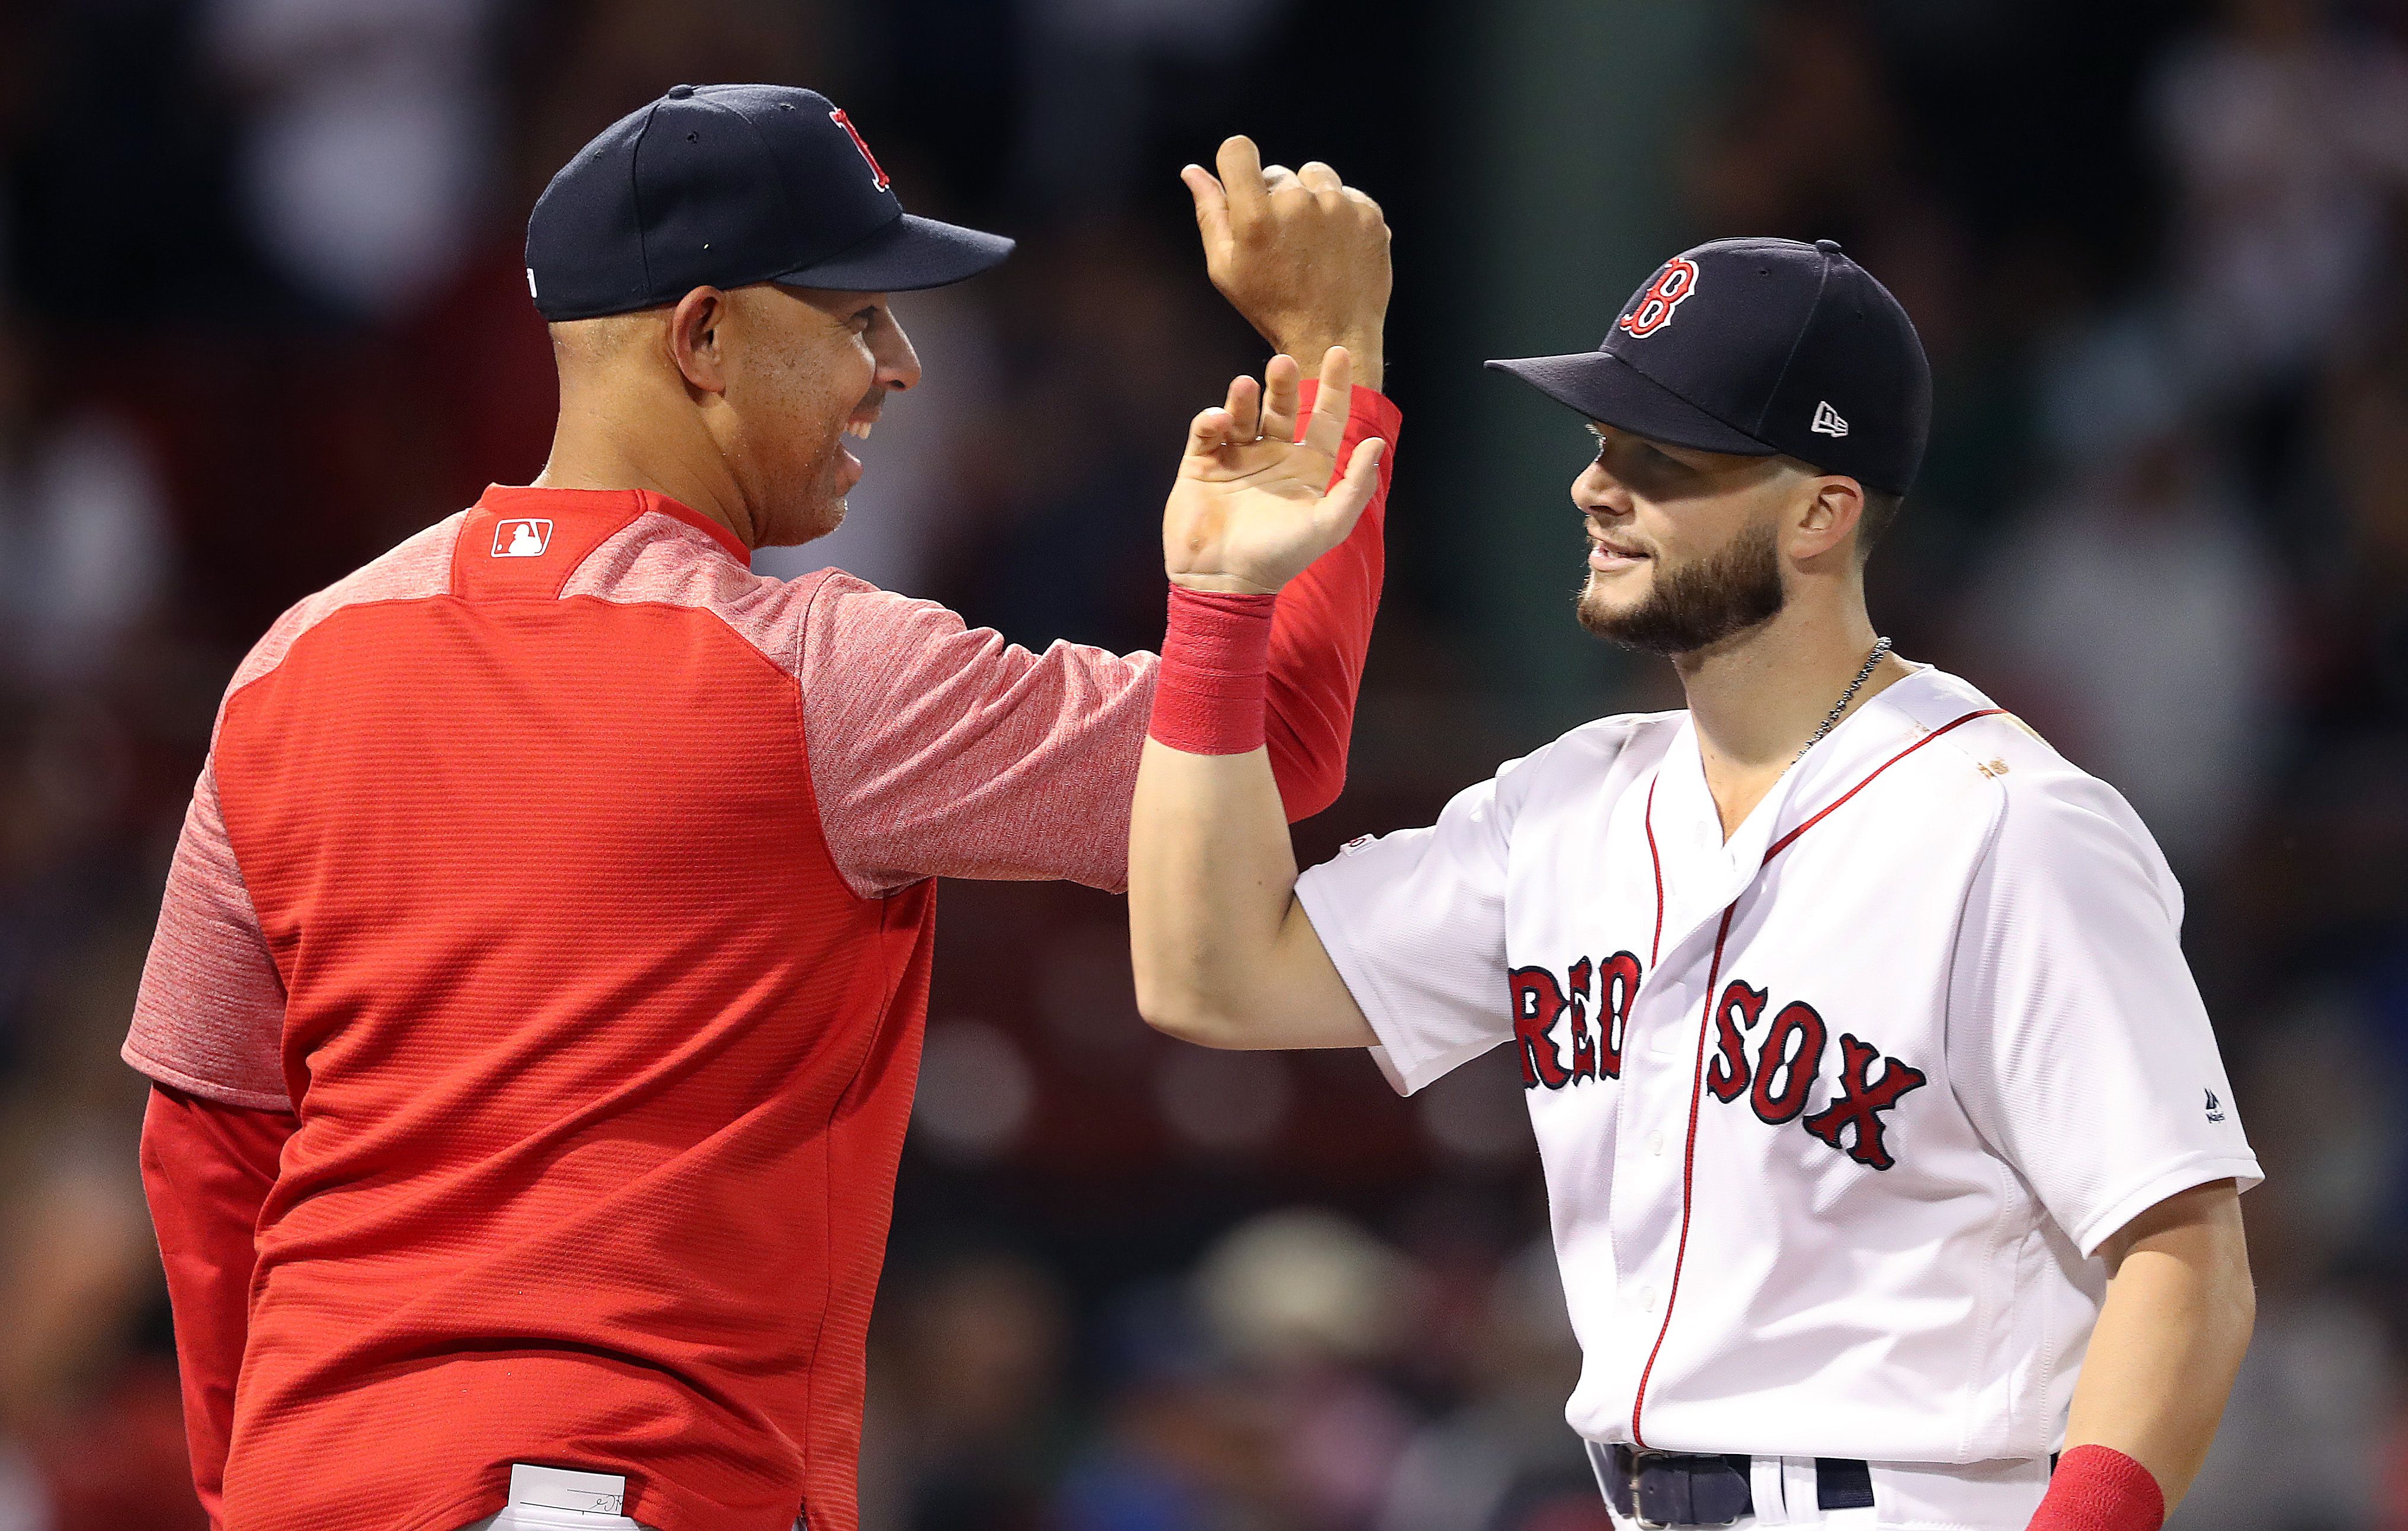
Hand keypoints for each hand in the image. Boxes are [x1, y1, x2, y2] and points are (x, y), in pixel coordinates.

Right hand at [1163, 347, 1386, 594]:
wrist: (1224, 582)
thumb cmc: (1280, 558)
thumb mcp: (1328, 525)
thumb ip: (1356, 486)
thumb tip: (1375, 443)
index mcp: (1306, 467)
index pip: (1324, 417)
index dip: (1334, 386)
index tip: (1339, 352)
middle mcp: (1273, 457)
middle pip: (1282, 407)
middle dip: (1283, 383)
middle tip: (1283, 363)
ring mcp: (1236, 459)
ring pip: (1243, 413)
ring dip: (1244, 397)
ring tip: (1244, 384)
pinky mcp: (1202, 466)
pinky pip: (1207, 432)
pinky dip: (1212, 420)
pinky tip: (1218, 421)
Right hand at [1183, 137, 1389, 392]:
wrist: (1333, 337)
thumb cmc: (1271, 306)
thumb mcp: (1226, 268)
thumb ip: (1210, 213)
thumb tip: (1193, 171)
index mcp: (1256, 216)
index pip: (1237, 149)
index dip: (1236, 162)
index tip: (1242, 185)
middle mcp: (1298, 203)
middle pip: (1276, 173)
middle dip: (1273, 199)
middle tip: (1281, 243)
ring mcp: (1338, 205)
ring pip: (1313, 175)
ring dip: (1308, 198)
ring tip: (1309, 240)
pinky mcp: (1369, 213)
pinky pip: (1346, 192)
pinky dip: (1339, 212)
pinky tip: (1333, 246)